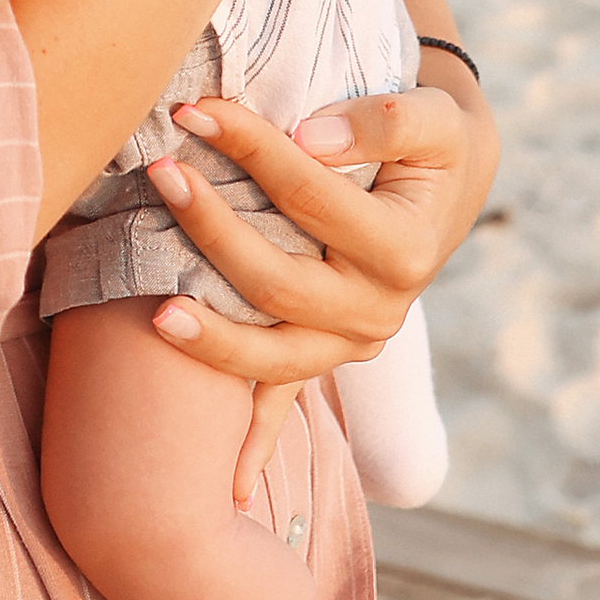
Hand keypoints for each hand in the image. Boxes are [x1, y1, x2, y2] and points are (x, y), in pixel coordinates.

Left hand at [145, 75, 498, 502]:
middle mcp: (379, 311)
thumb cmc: (429, 145)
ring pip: (272, 356)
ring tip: (154, 309)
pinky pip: (283, 403)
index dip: (250, 148)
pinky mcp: (327, 356)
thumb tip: (308, 139)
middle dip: (211, 228)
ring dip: (210, 337)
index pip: (309, 196)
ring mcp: (350, 344)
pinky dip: (254, 444)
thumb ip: (381, 121)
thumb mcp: (432, 118)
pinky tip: (226, 489)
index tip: (193, 110)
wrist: (445, 189)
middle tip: (159, 172)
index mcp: (404, 250)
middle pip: (277, 281)